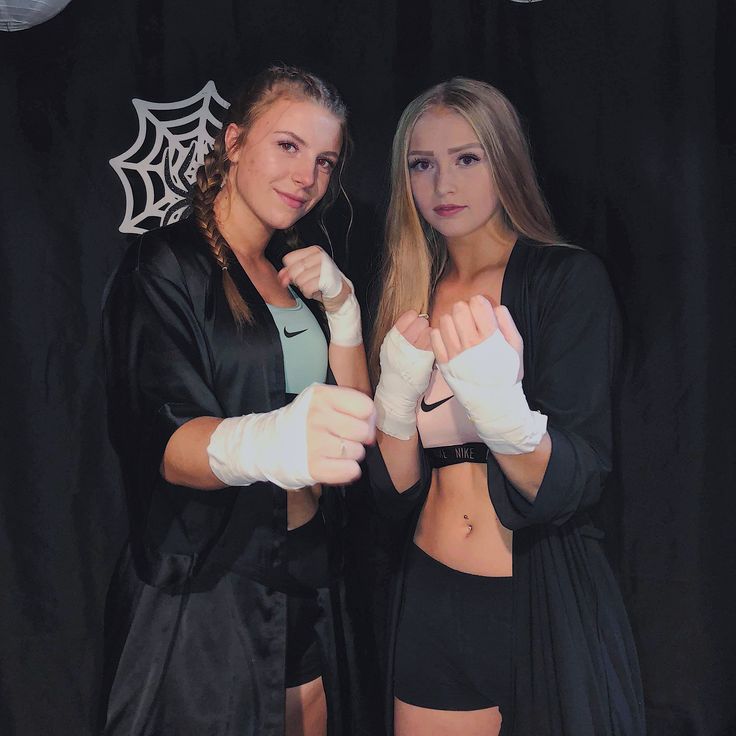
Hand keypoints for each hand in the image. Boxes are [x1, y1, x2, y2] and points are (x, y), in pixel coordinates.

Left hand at [279, 245, 347, 310]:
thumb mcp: (305, 274)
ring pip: (300, 280)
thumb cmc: (323, 283)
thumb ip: (290, 272)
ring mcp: (325, 267)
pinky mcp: (327, 279)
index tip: (298, 275)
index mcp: (314, 251)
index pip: (289, 259)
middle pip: (293, 270)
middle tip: (308, 282)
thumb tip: (281, 276)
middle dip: (297, 281)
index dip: (290, 270)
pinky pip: (307, 288)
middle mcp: (320, 256)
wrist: (340, 294)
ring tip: (313, 286)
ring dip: (304, 288)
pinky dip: (308, 293)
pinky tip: (316, 291)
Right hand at [305, 384, 375, 484]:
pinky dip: (348, 470)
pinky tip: (336, 463)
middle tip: (345, 438)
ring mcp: (314, 443)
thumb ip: (348, 404)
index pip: (365, 407)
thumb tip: (374, 422)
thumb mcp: (321, 400)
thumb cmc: (304, 421)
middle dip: (359, 438)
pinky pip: (350, 470)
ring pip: (358, 452)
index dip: (367, 417)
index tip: (359, 422)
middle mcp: (317, 417)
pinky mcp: (313, 466)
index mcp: (322, 396)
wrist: (270, 443)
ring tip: (336, 450)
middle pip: (363, 431)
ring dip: (352, 454)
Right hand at [373, 311, 434, 439]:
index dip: (414, 319)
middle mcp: (403, 342)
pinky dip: (435, 346)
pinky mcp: (426, 359)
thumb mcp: (390, 348)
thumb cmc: (395, 369)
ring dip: (431, 336)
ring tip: (426, 345)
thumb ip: (400, 333)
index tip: (416, 324)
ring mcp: (415, 350)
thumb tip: (414, 319)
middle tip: (423, 335)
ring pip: (430, 332)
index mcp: (393, 337)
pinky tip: (431, 352)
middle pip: (422, 322)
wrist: (396, 390)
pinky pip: (435, 344)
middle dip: (424, 326)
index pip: (409, 316)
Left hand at [430, 295, 522, 381]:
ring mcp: (455, 353)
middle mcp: (471, 343)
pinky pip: (435, 337)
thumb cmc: (507, 373)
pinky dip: (441, 334)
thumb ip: (507, 323)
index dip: (479, 304)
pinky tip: (450, 340)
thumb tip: (495, 307)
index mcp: (490, 337)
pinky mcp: (444, 362)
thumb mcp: (516, 347)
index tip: (481, 312)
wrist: (494, 402)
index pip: (477, 303)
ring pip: (445, 320)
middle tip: (469, 321)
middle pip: (459, 308)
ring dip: (452, 321)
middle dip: (465, 310)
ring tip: (459, 331)